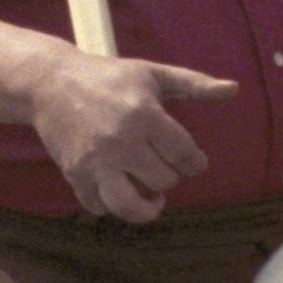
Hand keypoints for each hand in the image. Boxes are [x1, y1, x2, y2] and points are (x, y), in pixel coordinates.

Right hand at [31, 50, 236, 223]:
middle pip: (164, 181)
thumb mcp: (151, 74)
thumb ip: (194, 84)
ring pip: (130, 205)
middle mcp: (121, 140)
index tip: (188, 160)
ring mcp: (96, 159)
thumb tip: (233, 89)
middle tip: (160, 164)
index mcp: (144, 114)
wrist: (49, 81)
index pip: (186, 156)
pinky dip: (110, 205)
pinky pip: (99, 206)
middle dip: (168, 176)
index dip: (194, 163)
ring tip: (150, 199)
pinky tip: (116, 189)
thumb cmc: (107, 77)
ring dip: (146, 208)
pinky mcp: (75, 172)